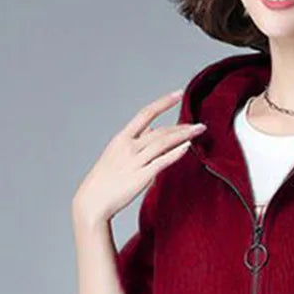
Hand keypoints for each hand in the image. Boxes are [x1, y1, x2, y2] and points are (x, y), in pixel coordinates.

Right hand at [71, 88, 206, 228]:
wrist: (93, 200)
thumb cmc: (106, 180)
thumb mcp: (117, 154)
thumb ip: (136, 142)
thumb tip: (152, 131)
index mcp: (122, 138)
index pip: (145, 113)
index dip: (163, 102)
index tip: (178, 93)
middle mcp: (129, 146)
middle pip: (160, 131)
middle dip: (182, 126)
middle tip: (200, 124)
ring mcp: (135, 161)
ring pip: (163, 143)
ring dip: (184, 135)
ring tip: (199, 131)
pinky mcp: (141, 177)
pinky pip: (162, 161)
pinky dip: (176, 153)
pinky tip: (188, 147)